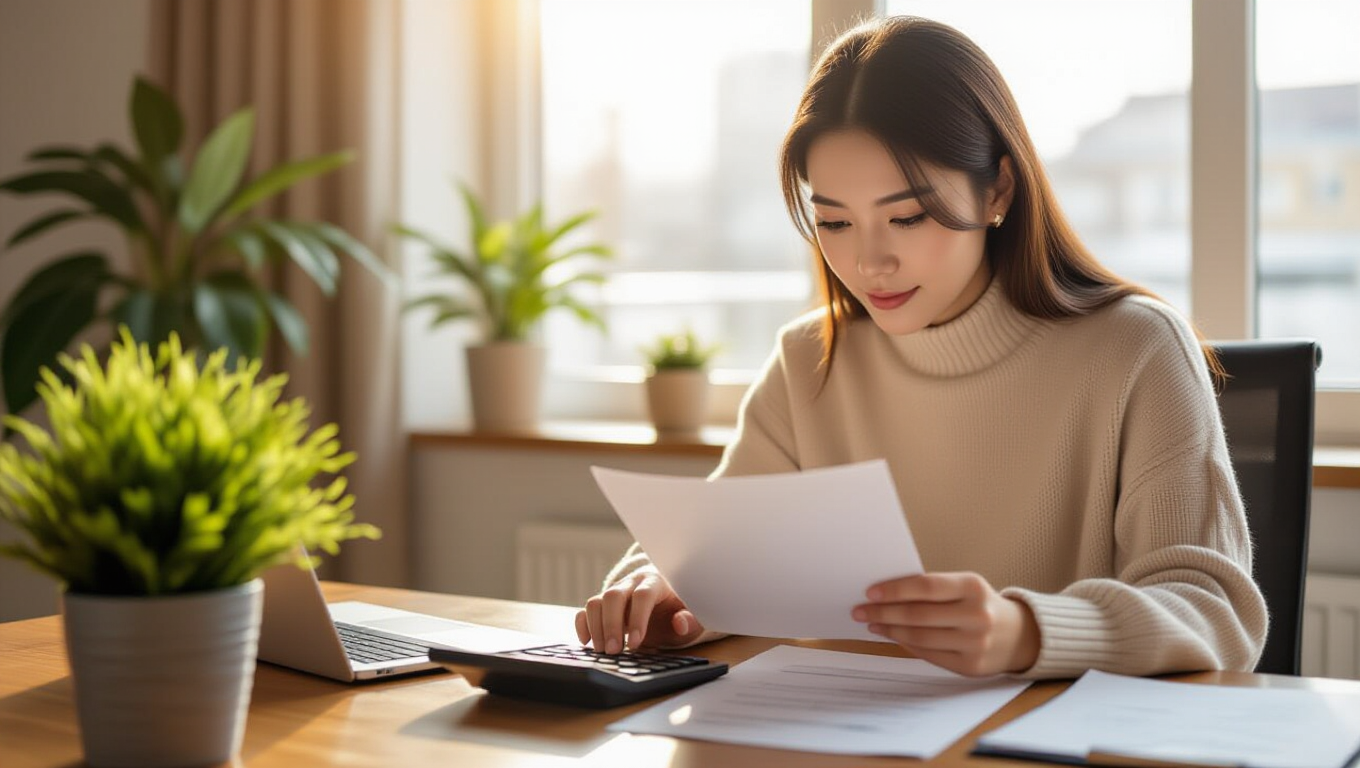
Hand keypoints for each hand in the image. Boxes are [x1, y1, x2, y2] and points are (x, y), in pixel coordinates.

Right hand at [575, 566, 704, 653]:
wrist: (668, 602)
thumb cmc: (680, 610)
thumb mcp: (693, 617)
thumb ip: (690, 621)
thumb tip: (680, 623)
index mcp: (656, 583)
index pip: (643, 596)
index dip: (637, 619)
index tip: (635, 644)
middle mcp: (632, 583)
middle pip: (613, 596)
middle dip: (611, 625)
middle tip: (613, 651)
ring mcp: (616, 592)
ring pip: (596, 601)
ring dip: (596, 627)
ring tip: (604, 651)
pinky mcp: (604, 604)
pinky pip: (586, 610)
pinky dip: (583, 624)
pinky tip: (587, 642)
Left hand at [851, 572, 1039, 675]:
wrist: (1018, 635)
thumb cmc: (980, 604)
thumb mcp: (964, 587)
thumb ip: (932, 589)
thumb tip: (884, 594)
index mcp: (973, 587)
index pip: (926, 587)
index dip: (895, 590)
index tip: (870, 592)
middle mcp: (976, 616)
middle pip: (918, 615)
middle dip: (883, 612)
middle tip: (859, 610)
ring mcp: (975, 643)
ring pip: (920, 637)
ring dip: (890, 630)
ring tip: (872, 623)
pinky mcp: (970, 666)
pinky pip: (928, 654)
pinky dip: (906, 644)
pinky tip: (892, 636)